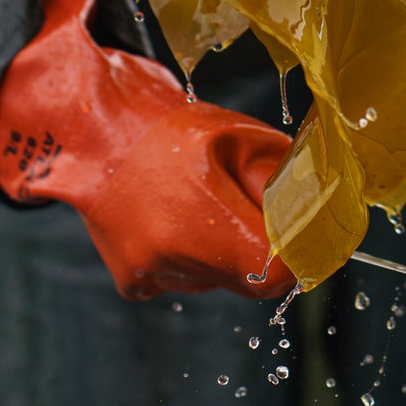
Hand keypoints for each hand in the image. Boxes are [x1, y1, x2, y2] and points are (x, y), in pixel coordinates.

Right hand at [0, 0, 294, 300]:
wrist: (86, 127)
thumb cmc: (164, 124)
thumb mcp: (237, 136)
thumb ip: (282, 178)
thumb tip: (319, 210)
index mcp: (204, 219)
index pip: (279, 272)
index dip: (297, 253)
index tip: (300, 234)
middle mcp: (173, 256)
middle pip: (249, 278)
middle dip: (257, 246)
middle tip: (240, 200)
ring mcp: (149, 273)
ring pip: (216, 279)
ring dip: (220, 249)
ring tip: (192, 196)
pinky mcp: (132, 281)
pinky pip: (181, 278)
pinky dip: (185, 254)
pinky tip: (167, 214)